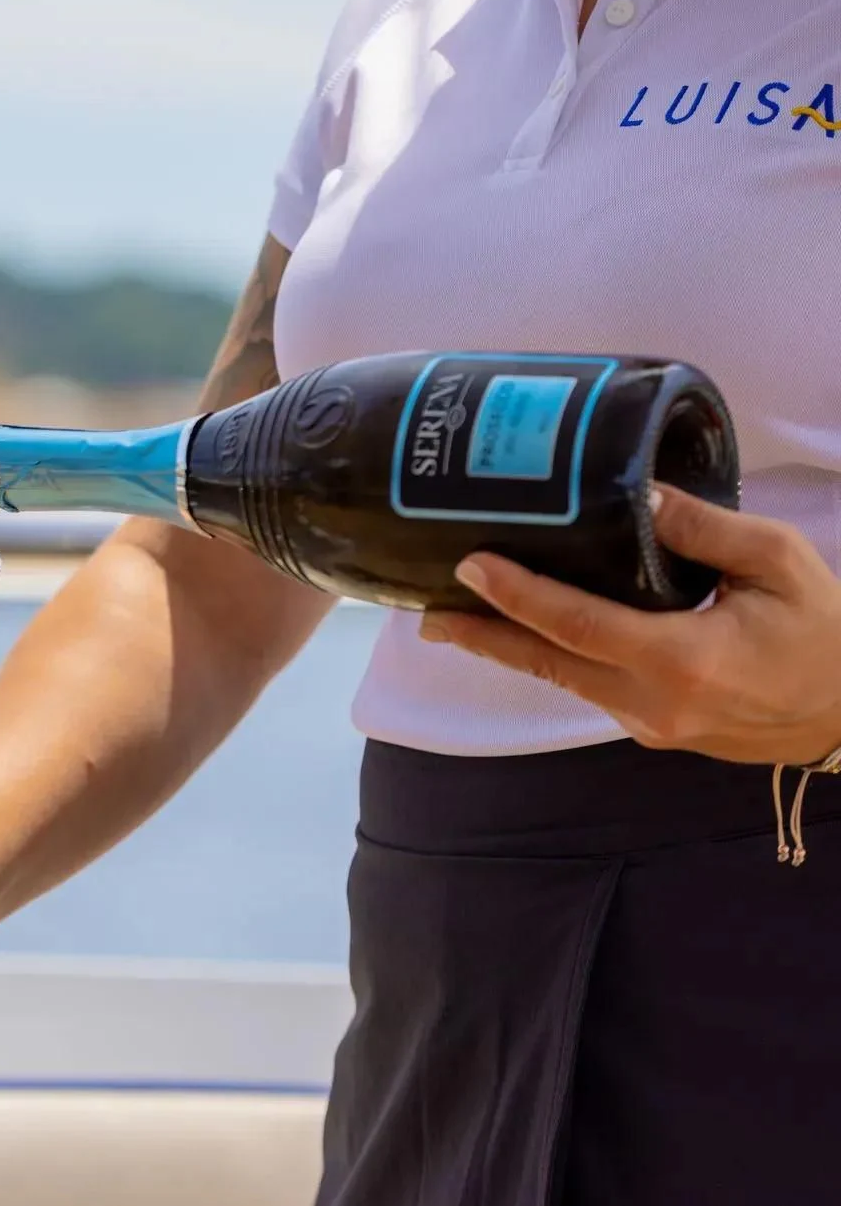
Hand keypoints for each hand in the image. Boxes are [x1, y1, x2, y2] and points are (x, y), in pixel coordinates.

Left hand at [419, 482, 840, 766]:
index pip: (576, 624)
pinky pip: (587, 689)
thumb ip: (705, 528)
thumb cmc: (827, 633)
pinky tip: (522, 636)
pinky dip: (549, 660)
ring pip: (561, 680)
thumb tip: (636, 494)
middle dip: (482, 635)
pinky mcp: (654, 730)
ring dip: (506, 650)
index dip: (517, 596)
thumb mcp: (779, 563)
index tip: (469, 568)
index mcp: (683, 658)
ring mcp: (650, 723)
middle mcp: (654, 701)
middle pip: (548, 662)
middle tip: (424, 612)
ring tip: (451, 622)